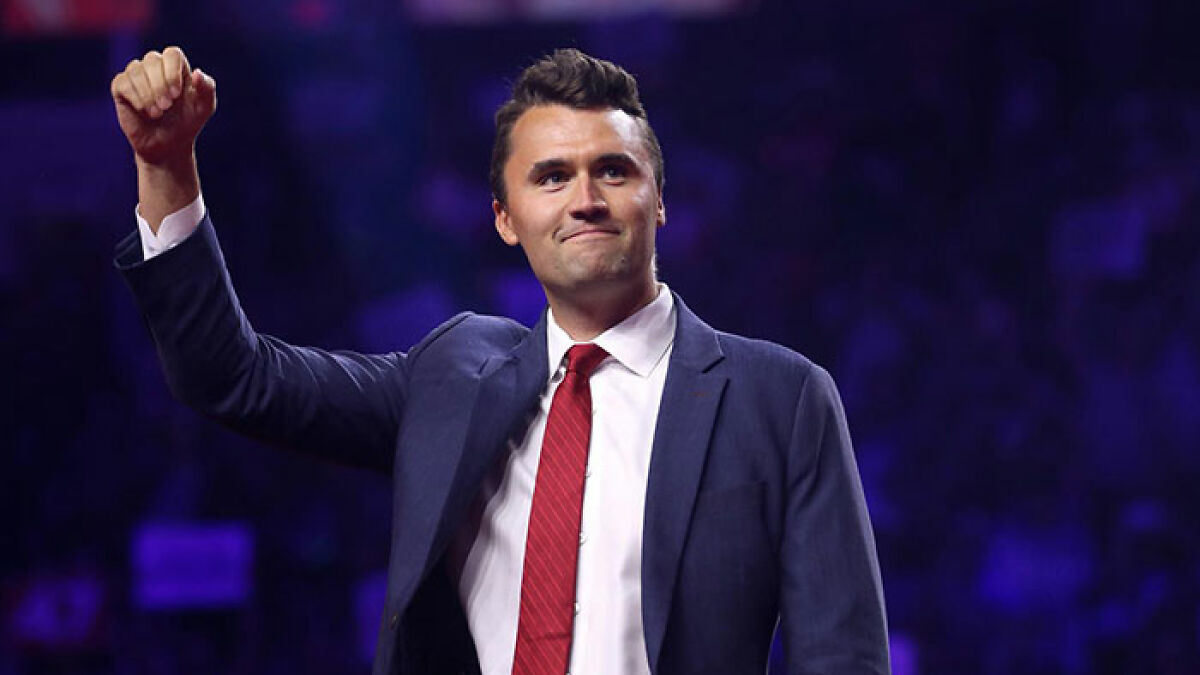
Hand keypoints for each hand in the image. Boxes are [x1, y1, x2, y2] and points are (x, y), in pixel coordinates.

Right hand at [111, 46, 215, 164]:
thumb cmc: (187, 122)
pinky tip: (144, 111)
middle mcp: (154, 67)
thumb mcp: (204, 108)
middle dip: (160, 85)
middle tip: (167, 106)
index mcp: (176, 67)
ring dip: (147, 94)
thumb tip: (197, 72)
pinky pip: (122, 82)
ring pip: (136, 70)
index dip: (172, 72)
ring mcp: (136, 75)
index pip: (172, 54)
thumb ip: (207, 89)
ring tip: (157, 114)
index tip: (177, 94)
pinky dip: (135, 98)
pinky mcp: (121, 87)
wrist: (168, 145)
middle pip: (152, 60)